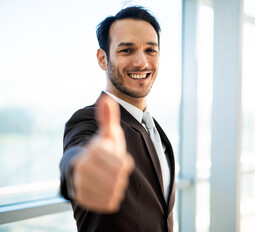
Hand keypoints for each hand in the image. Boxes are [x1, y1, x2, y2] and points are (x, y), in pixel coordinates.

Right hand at [72, 94, 133, 212]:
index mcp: (91, 151)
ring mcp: (80, 184)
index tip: (122, 161)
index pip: (120, 165)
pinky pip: (107, 204)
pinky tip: (108, 191)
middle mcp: (82, 168)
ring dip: (117, 187)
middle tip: (116, 172)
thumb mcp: (108, 133)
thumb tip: (105, 98)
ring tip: (112, 180)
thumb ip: (108, 118)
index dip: (125, 164)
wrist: (89, 168)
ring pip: (113, 192)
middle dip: (120, 176)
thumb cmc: (103, 149)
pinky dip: (111, 199)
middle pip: (116, 180)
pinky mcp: (82, 199)